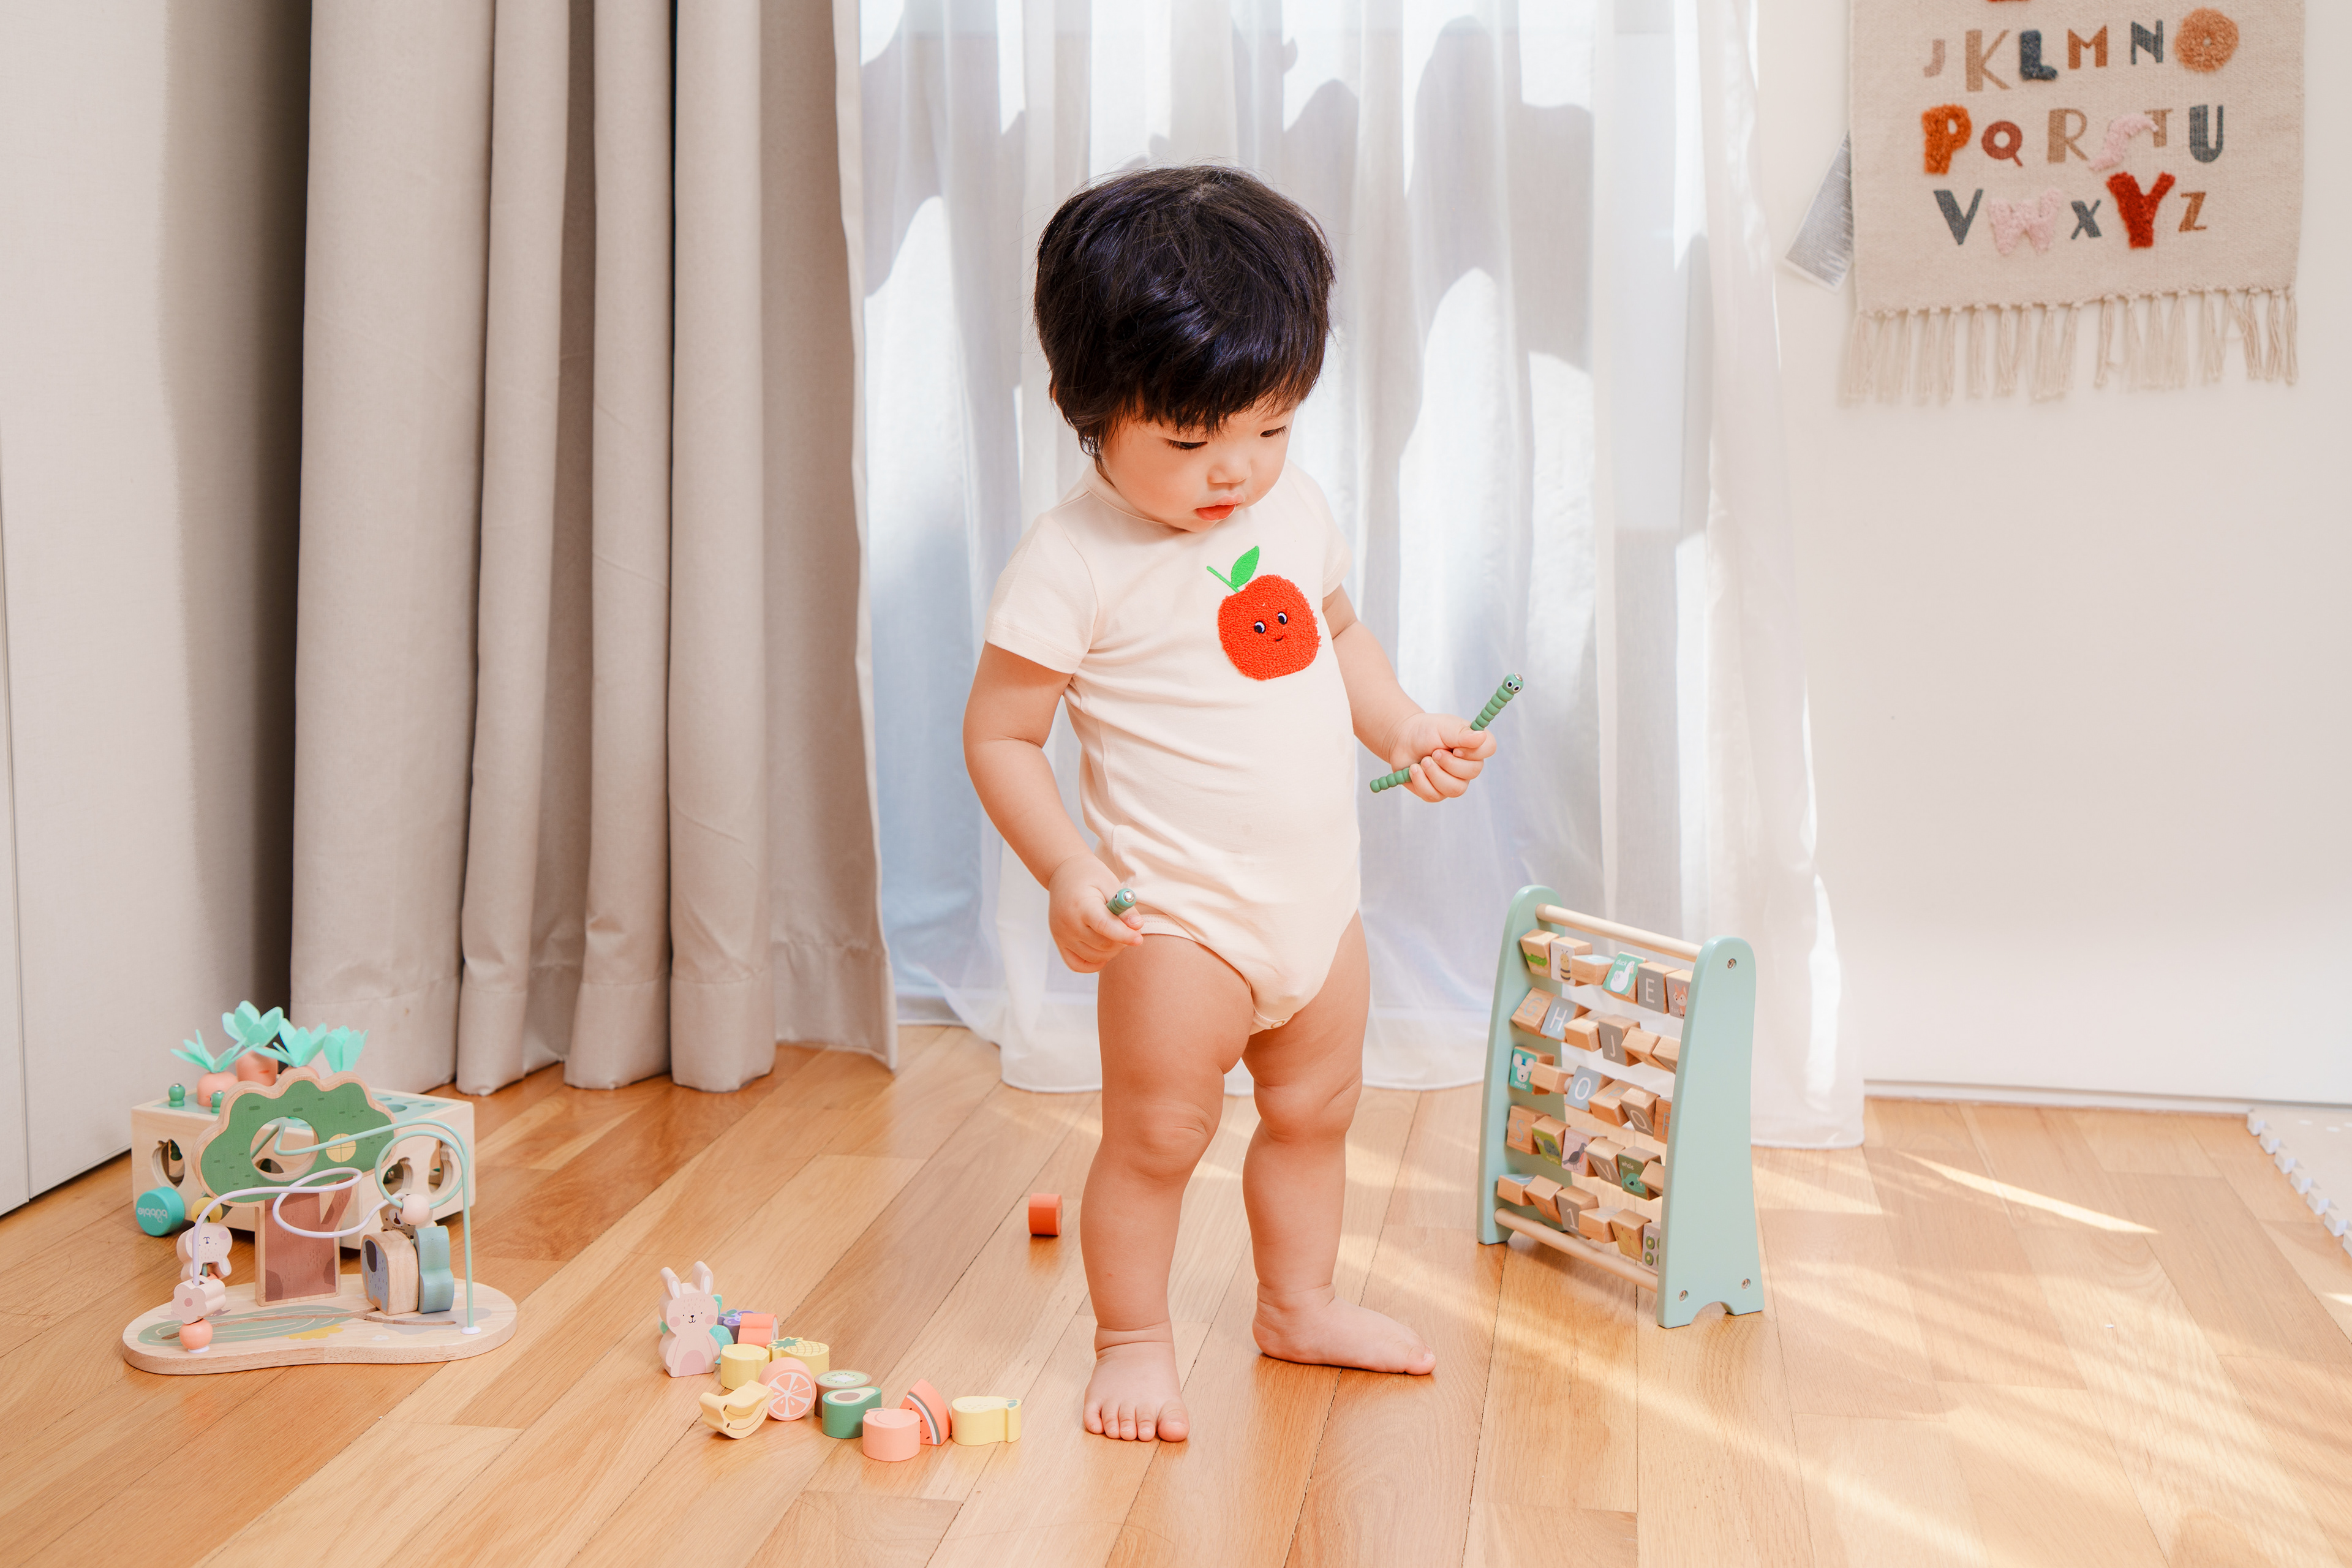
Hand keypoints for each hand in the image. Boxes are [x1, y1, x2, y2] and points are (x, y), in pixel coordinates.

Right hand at [1047, 854, 1144, 971]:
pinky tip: (1103, 950)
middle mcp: (1067, 924)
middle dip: (1122, 940)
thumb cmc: (1091, 876)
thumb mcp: (1110, 884)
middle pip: (1102, 944)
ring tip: (1115, 933)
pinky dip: (1094, 963)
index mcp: (1080, 905)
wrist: (1064, 873)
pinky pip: (1078, 965)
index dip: (1124, 935)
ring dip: (1111, 951)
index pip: (1104, 927)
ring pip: (1094, 957)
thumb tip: (1137, 926)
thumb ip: (1124, 907)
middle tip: (1127, 927)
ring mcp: (1061, 936)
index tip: (1139, 938)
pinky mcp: (1059, 943)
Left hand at [1384, 711, 1495, 802]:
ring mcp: (1455, 781)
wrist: (1402, 740)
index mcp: (1473, 745)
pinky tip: (1414, 770)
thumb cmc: (1425, 731)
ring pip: (1454, 789)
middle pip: (1472, 772)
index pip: (1489, 748)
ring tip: (1423, 761)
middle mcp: (1468, 764)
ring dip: (1434, 774)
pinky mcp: (1437, 792)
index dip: (1474, 751)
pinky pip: (1434, 795)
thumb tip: (1482, 737)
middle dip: (1448, 763)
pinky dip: (1421, 781)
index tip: (1456, 748)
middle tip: (1433, 753)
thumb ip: (1462, 734)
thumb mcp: (1443, 727)